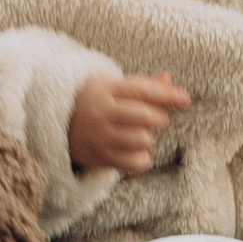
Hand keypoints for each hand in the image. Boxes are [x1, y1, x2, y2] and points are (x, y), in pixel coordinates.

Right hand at [67, 71, 191, 175]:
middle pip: (145, 116)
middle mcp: (103, 112)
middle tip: (156, 119)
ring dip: (148, 137)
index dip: (167, 95)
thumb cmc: (93, 100)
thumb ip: (141, 84)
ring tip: (140, 134)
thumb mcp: (112, 85)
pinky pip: (133, 162)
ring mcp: (100, 135)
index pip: (143, 91)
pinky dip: (142, 157)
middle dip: (159, 118)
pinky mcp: (99, 156)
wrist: (57, 122)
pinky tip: (136, 150)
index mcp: (107, 89)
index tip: (186, 100)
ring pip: (142, 139)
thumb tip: (168, 79)